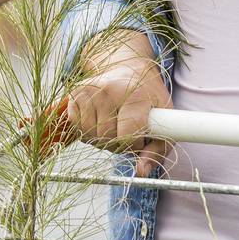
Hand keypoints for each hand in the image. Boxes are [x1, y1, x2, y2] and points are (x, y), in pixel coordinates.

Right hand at [67, 51, 171, 177]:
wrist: (129, 67)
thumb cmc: (149, 98)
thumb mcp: (163, 121)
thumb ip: (157, 151)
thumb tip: (141, 172)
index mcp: (135, 94)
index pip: (128, 136)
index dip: (135, 145)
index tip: (141, 136)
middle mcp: (108, 89)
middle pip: (107, 138)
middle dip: (118, 143)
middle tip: (127, 130)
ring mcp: (89, 90)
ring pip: (91, 137)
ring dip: (103, 139)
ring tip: (114, 125)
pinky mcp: (75, 93)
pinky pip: (78, 129)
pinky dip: (88, 132)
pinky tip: (100, 120)